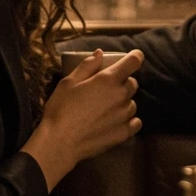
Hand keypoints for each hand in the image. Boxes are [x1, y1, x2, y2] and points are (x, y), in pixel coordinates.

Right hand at [22, 49, 143, 190]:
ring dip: (123, 102)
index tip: (133, 57)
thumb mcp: (69, 82)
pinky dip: (128, 120)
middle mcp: (121, 95)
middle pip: (133, 83)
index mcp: (109, 79)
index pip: (133, 61)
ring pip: (132, 103)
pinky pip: (135, 122)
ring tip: (107, 108)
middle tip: (107, 88)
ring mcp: (124, 116)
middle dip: (123, 82)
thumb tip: (100, 53)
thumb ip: (87, 66)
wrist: (60, 142)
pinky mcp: (124, 133)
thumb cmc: (61, 108)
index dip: (135, 57)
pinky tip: (116, 122)